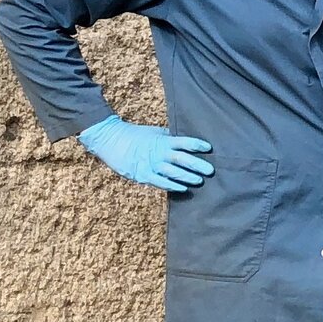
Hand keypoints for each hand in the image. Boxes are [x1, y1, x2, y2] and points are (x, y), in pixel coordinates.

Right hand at [78, 115, 213, 191]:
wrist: (111, 140)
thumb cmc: (135, 136)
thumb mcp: (154, 132)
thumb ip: (169, 137)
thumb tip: (186, 141)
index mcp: (163, 140)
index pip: (184, 142)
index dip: (197, 145)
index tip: (209, 148)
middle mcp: (160, 152)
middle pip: (182, 159)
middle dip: (197, 165)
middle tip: (211, 170)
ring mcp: (151, 164)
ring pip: (173, 172)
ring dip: (188, 177)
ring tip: (200, 181)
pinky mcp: (143, 174)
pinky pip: (160, 182)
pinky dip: (172, 186)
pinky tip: (183, 189)